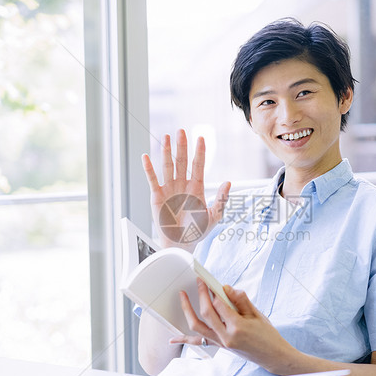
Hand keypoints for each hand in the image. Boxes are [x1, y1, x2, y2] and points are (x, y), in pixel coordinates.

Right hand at [142, 129, 229, 249]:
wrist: (181, 244)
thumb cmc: (197, 231)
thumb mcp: (214, 216)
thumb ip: (221, 199)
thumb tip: (229, 182)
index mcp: (197, 188)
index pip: (198, 165)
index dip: (200, 152)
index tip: (201, 138)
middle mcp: (183, 185)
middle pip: (182, 161)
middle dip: (182, 146)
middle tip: (181, 131)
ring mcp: (169, 189)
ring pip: (168, 166)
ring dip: (166, 152)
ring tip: (165, 137)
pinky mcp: (157, 196)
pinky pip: (153, 179)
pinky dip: (149, 168)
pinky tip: (146, 157)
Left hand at [171, 279, 299, 373]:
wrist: (272, 356)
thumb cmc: (268, 335)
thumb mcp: (258, 314)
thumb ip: (241, 300)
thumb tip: (226, 288)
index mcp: (238, 327)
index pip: (220, 305)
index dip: (215, 291)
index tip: (213, 282)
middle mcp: (226, 337)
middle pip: (206, 313)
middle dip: (201, 295)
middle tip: (199, 282)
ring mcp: (220, 343)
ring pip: (197, 327)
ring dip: (187, 310)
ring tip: (182, 296)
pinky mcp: (218, 346)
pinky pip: (198, 343)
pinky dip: (184, 340)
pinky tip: (172, 339)